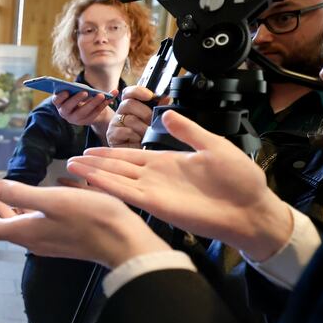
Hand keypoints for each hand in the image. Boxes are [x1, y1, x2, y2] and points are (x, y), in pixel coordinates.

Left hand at [0, 182, 169, 267]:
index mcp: (27, 232)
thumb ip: (20, 195)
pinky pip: (35, 226)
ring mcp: (49, 241)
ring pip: (19, 226)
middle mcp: (34, 240)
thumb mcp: (52, 200)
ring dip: (5, 213)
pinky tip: (30, 204)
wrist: (123, 242)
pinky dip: (25, 215)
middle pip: (3, 228)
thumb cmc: (90, 219)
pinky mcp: (63, 239)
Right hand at [52, 89, 116, 129]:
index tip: (66, 91)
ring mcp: (74, 119)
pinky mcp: (86, 121)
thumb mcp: (77, 90)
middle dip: (76, 99)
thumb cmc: (80, 94)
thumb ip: (78, 88)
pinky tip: (110, 98)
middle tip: (85, 92)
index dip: (60, 96)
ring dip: (92, 103)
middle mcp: (64, 112)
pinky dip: (103, 105)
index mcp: (59, 102)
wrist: (89, 107)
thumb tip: (84, 88)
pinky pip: (94, 114)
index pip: (56, 100)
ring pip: (82, 113)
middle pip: (68, 107)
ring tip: (101, 95)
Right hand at [67, 110, 291, 260]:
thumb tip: (166, 113)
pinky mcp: (155, 205)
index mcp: (167, 162)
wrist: (250, 209)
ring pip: (115, 179)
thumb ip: (188, 131)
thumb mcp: (213, 145)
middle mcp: (155, 177)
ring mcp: (153, 191)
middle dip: (94, 163)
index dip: (109, 153)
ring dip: (93, 173)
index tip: (89, 150)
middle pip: (117, 167)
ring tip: (71, 167)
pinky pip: (125, 192)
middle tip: (71, 160)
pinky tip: (90, 179)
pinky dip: (106, 185)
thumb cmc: (240, 180)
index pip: (130, 156)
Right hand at [105, 86, 168, 148]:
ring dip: (143, 128)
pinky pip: (126, 131)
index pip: (129, 92)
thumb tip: (165, 98)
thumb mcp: (154, 121)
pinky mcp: (112, 135)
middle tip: (152, 123)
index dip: (138, 91)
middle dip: (145, 113)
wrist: (137, 158)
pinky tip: (139, 141)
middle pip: (129, 103)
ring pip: (130, 119)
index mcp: (130, 106)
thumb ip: (158, 108)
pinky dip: (135, 137)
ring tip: (147, 135)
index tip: (150, 96)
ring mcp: (115, 123)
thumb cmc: (145, 138)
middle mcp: (121, 112)